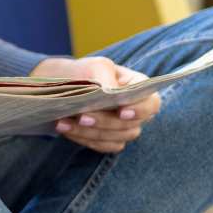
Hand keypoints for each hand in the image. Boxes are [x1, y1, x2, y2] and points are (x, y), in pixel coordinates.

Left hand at [31, 56, 160, 152]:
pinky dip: (84, 139)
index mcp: (138, 88)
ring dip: (90, 132)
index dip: (140, 110)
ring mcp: (123, 128)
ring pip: (117, 138)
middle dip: (106, 122)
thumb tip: (110, 91)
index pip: (151, 103)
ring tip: (64, 122)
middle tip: (82, 116)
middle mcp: (135, 110)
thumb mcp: (94, 66)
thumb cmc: (83, 73)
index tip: (121, 112)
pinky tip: (66, 128)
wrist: (61, 87)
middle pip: (132, 125)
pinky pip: (103, 146)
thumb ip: (105, 76)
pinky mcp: (108, 140)